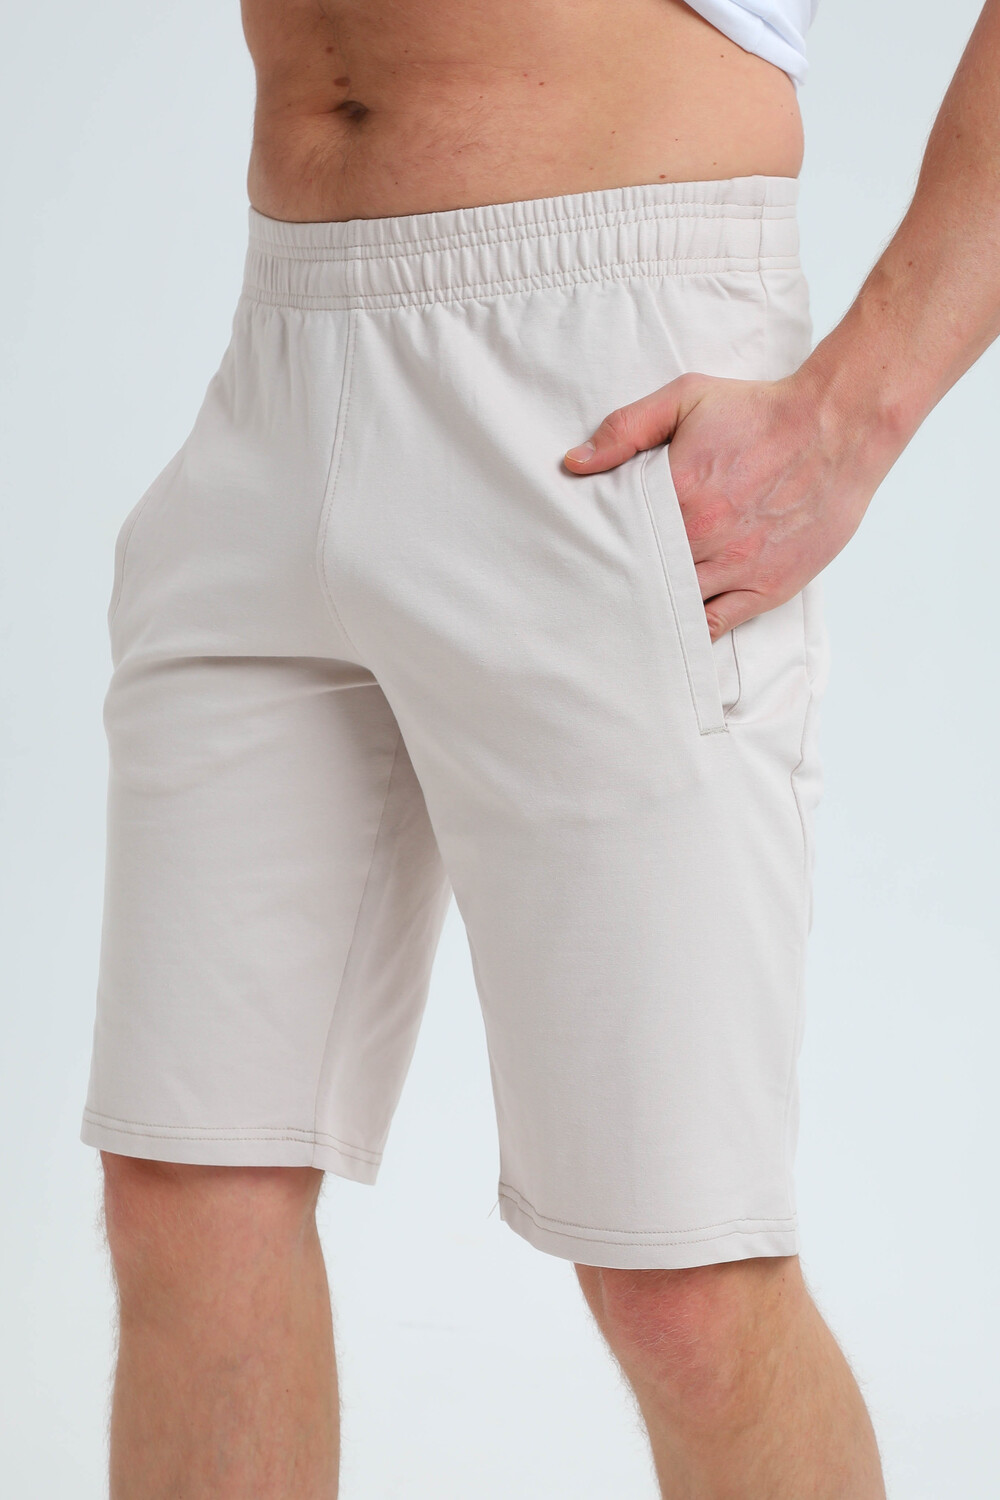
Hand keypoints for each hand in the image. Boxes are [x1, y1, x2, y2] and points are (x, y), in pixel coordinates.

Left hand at [563, 369, 892, 639]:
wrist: (838, 427)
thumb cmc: (761, 412)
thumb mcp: (687, 398)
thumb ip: (626, 429)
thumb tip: (575, 463)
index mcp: (679, 493)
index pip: (619, 538)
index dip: (598, 550)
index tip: (581, 557)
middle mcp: (706, 537)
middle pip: (643, 578)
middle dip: (619, 586)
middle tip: (594, 594)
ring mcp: (737, 567)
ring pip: (676, 608)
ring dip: (652, 612)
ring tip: (627, 617)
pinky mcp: (768, 587)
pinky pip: (717, 627)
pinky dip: (691, 634)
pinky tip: (671, 633)